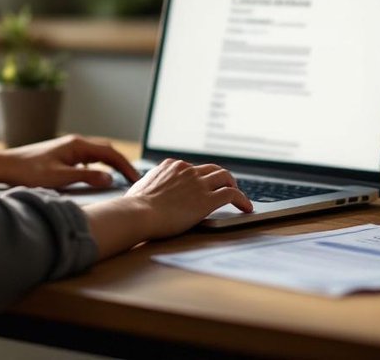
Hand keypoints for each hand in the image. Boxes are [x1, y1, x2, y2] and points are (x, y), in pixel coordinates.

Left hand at [0, 135, 140, 189]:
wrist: (5, 165)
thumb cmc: (28, 172)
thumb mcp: (58, 178)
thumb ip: (85, 178)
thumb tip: (110, 178)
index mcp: (77, 145)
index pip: (110, 153)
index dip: (126, 167)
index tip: (137, 179)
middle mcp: (74, 143)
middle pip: (106, 151)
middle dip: (122, 164)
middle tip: (134, 180)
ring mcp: (68, 148)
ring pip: (97, 154)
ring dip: (111, 164)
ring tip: (121, 178)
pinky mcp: (62, 155)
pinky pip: (87, 158)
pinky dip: (98, 166)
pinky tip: (98, 176)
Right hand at [124, 159, 252, 239]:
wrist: (138, 213)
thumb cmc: (134, 206)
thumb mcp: (141, 187)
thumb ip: (151, 185)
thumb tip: (147, 189)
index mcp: (171, 166)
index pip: (192, 168)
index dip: (201, 177)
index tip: (205, 184)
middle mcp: (187, 170)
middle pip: (212, 169)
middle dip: (221, 178)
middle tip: (227, 187)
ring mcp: (198, 183)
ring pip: (225, 177)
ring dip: (234, 185)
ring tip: (239, 197)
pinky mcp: (207, 199)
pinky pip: (232, 194)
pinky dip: (242, 199)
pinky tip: (246, 207)